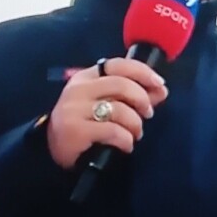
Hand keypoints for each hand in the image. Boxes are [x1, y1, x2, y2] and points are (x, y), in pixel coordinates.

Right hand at [46, 58, 168, 169]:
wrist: (55, 152)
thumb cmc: (86, 124)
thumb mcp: (106, 104)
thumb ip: (133, 96)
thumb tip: (161, 90)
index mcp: (86, 77)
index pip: (118, 65)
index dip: (143, 72)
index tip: (160, 84)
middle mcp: (78, 89)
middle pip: (121, 85)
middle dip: (142, 100)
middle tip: (148, 114)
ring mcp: (74, 109)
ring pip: (120, 110)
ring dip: (136, 124)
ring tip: (135, 134)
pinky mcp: (75, 130)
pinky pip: (113, 131)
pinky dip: (127, 140)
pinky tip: (126, 145)